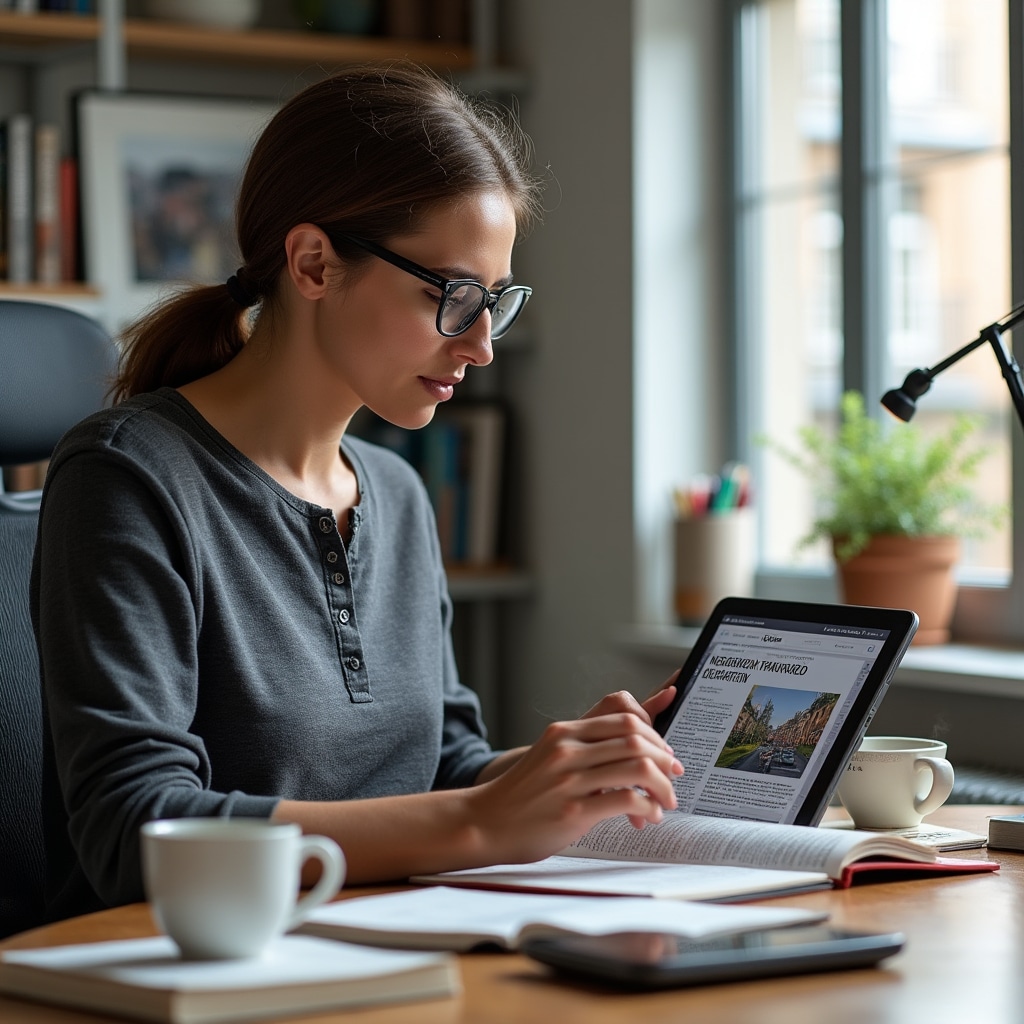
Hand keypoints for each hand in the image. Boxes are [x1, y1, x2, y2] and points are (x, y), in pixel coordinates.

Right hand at [466, 703, 683, 864]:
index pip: (623, 713)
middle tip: (674, 774)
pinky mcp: (574, 810)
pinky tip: (648, 817)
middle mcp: (567, 748)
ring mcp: (570, 778)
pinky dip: (648, 807)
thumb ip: (588, 746)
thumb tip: (632, 739)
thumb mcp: (552, 756)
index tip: (664, 749)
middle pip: (636, 737)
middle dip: (665, 756)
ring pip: (638, 766)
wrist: (485, 822)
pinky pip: (627, 799)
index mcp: (564, 731)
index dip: (654, 729)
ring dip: (663, 785)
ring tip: (667, 800)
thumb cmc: (525, 793)